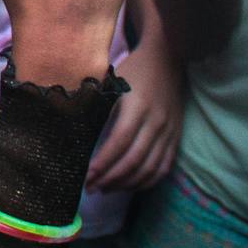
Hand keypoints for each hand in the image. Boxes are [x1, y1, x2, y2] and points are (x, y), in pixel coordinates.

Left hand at [89, 46, 181, 190]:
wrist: (168, 59)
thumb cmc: (133, 70)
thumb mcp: (112, 81)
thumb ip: (97, 103)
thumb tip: (72, 127)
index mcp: (137, 106)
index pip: (120, 142)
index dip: (103, 162)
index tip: (86, 175)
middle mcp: (156, 122)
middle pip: (134, 160)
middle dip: (111, 179)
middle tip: (91, 188)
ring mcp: (169, 131)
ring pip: (149, 168)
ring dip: (127, 184)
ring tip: (106, 189)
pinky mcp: (175, 137)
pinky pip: (163, 167)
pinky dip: (147, 181)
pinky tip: (129, 185)